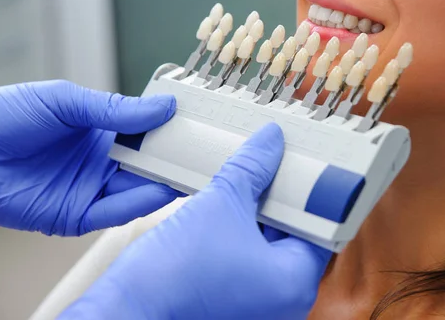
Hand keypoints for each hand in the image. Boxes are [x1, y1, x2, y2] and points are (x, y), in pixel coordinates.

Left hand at [0, 80, 180, 235]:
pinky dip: (140, 203)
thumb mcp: (65, 101)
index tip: (196, 124)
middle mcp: (100, 161)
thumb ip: (115, 109)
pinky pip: (115, 211)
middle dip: (175, 158)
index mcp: (100, 130)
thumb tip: (164, 107)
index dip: (171, 129)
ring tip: (191, 172)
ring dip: (164, 182)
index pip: (146, 131)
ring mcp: (90, 188)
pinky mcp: (77, 215)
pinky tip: (160, 190)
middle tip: (204, 152)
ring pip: (138, 189)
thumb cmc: (5, 116)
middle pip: (148, 162)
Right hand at [60, 124, 330, 319]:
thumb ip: (251, 169)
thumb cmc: (171, 276)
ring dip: (262, 215)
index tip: (307, 167)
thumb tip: (270, 142)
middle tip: (277, 164)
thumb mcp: (219, 205)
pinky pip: (251, 261)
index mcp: (294, 282)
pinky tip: (232, 206)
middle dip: (284, 199)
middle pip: (296, 236)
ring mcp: (259, 305)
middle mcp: (283, 300)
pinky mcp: (235, 304)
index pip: (320, 227)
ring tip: (253, 179)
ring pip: (272, 248)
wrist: (124, 311)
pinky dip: (246, 234)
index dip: (313, 192)